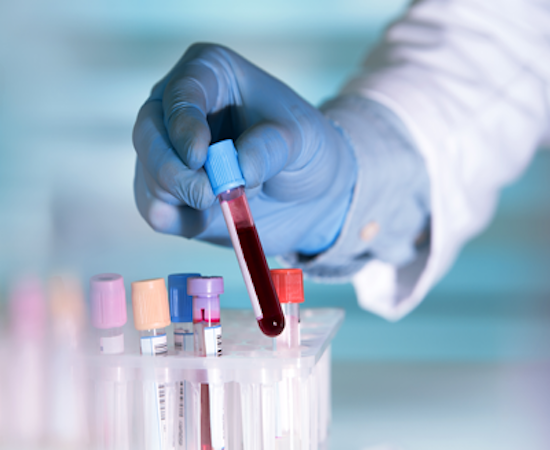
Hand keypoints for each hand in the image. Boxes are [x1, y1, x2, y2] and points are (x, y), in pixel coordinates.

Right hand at [133, 43, 355, 255]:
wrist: (309, 192)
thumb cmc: (305, 150)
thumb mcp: (304, 139)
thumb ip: (271, 147)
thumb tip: (237, 170)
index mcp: (209, 74)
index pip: (180, 93)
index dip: (183, 126)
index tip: (199, 156)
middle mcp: (178, 109)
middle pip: (148, 135)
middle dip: (175, 171)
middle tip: (210, 195)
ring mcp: (168, 152)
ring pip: (149, 177)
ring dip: (185, 198)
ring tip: (229, 200)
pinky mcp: (169, 192)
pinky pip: (155, 211)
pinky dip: (181, 222)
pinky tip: (212, 217)